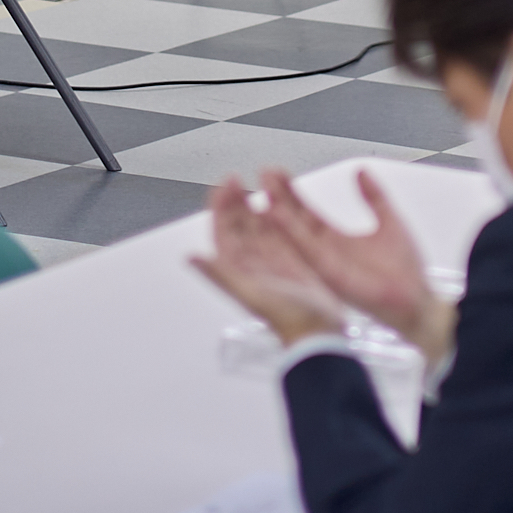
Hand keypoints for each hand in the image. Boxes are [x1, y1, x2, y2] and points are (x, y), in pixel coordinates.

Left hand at [191, 175, 347, 346]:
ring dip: (257, 205)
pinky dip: (280, 217)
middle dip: (236, 201)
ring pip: (260, 226)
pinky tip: (281, 206)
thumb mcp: (250, 294)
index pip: (223, 232)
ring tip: (259, 184)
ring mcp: (274, 262)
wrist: (320, 334)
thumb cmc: (288, 320)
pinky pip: (282, 233)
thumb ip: (221, 274)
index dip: (220, 207)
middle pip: (240, 225)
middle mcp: (254, 264)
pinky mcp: (295, 262)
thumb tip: (192, 258)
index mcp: (239, 269)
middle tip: (237, 179)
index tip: (224, 185)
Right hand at [256, 167, 452, 363]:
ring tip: (264, 194)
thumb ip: (374, 196)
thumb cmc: (406, 271)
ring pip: (295, 235)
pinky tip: (278, 217)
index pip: (306, 210)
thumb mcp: (389, 221)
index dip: (291, 191)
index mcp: (336, 239)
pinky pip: (306, 251)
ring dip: (279, 215)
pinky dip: (290, 234)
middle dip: (279, 198)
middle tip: (265, 175)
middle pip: (295, 220)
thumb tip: (361, 171)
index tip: (276, 173)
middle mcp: (325, 251)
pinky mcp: (329, 274)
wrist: (418, 301)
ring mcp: (325, 263)